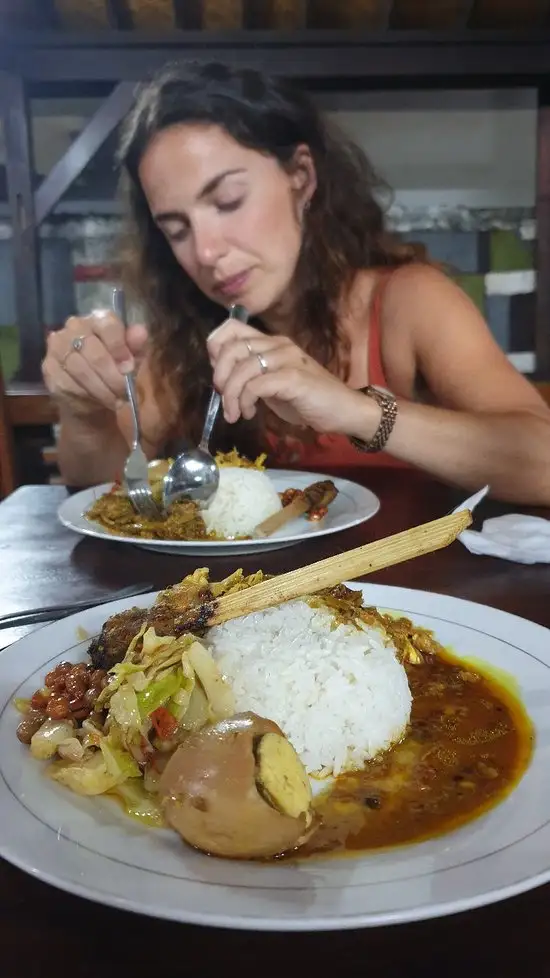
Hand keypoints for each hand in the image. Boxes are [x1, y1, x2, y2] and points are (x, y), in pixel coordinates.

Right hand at [43, 311, 148, 417]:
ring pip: (80, 370)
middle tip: (124, 392)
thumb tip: (140, 333)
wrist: (92, 393)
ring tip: (114, 400)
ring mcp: (58, 346)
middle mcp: (74, 327)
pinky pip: (68, 384)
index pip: (108, 325)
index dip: (120, 348)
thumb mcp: (133, 358)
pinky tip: (96, 401)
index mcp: (98, 319)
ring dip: (100, 389)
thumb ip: (137, 345)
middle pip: (94, 351)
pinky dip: (86, 396)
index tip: (129, 369)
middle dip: (112, 376)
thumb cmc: (115, 369)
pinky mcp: (49, 368)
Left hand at [207, 318, 366, 435]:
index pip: (231, 328)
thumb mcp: (272, 384)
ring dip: (231, 395)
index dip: (216, 349)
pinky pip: (256, 385)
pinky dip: (245, 402)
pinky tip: (249, 414)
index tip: (220, 376)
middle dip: (220, 377)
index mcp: (271, 342)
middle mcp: (278, 344)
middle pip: (231, 347)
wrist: (343, 411)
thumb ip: (251, 376)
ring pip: (242, 368)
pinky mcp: (293, 378)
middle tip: (224, 399)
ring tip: (236, 413)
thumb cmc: (308, 400)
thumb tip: (222, 379)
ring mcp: (287, 359)